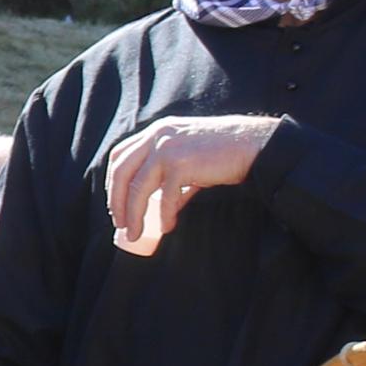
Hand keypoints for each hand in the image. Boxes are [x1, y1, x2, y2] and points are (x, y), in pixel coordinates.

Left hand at [104, 113, 278, 255]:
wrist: (252, 145)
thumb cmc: (223, 153)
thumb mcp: (189, 159)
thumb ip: (172, 177)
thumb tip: (163, 208)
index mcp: (156, 132)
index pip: (120, 156)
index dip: (113, 182)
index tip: (116, 203)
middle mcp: (157, 136)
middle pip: (122, 172)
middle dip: (116, 201)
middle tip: (120, 224)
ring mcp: (167, 148)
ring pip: (138, 187)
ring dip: (134, 214)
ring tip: (135, 232)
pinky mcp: (181, 164)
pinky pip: (165, 197)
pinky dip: (164, 215)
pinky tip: (167, 226)